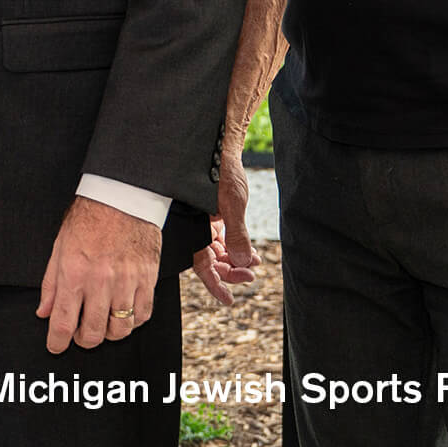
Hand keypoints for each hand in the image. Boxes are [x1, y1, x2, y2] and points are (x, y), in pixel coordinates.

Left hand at [36, 196, 161, 352]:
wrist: (122, 198)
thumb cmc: (88, 220)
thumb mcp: (59, 248)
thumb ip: (51, 284)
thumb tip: (44, 312)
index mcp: (74, 273)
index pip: (63, 322)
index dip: (57, 342)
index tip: (55, 347)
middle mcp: (100, 282)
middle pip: (93, 333)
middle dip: (83, 341)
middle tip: (80, 335)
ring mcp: (127, 283)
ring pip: (120, 330)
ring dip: (109, 334)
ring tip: (102, 324)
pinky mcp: (148, 280)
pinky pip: (143, 316)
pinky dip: (133, 322)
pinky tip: (123, 313)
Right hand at [192, 152, 258, 303]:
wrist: (220, 146)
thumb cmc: (222, 171)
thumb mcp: (232, 204)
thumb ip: (236, 236)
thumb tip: (243, 263)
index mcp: (193, 226)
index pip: (201, 265)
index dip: (215, 284)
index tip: (228, 299)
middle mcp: (196, 227)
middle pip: (211, 260)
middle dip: (230, 270)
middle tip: (250, 276)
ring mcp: (204, 222)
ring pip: (218, 251)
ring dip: (236, 260)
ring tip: (254, 263)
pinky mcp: (213, 216)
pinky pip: (223, 239)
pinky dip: (236, 247)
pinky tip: (250, 251)